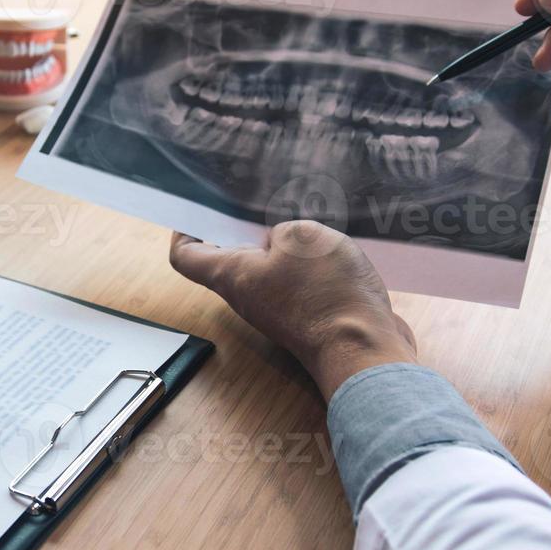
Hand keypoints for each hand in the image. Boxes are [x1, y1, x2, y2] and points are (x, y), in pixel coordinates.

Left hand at [169, 221, 416, 401]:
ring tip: (306, 218)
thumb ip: (281, 231)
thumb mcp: (301, 236)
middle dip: (244, 227)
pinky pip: (299, 282)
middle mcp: (248, 296)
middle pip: (231, 258)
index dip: (184, 230)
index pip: (187, 256)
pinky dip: (309, 263)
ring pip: (269, 268)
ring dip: (283, 244)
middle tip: (262, 200)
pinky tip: (332, 246)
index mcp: (233, 275)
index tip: (196, 210)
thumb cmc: (326, 291)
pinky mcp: (308, 316)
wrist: (365, 349)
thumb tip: (281, 242)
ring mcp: (278, 309)